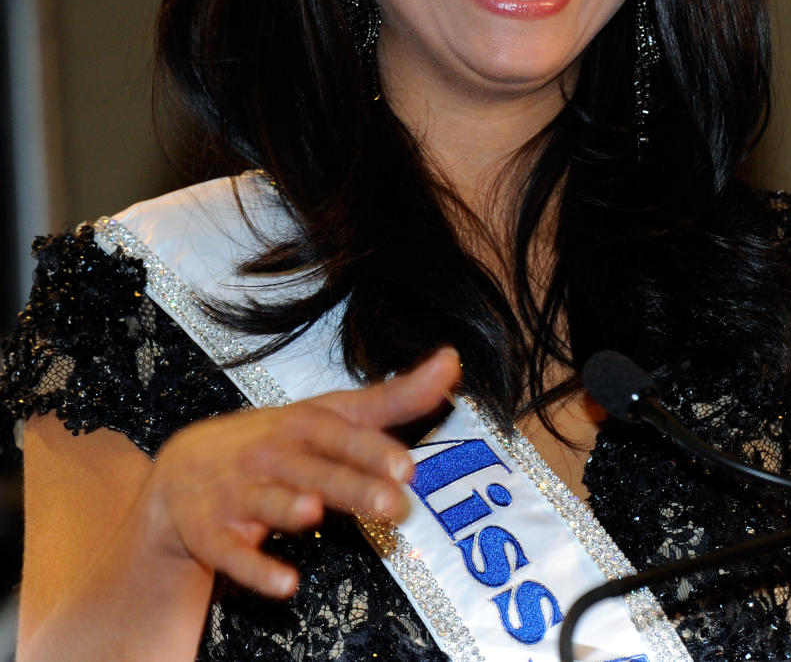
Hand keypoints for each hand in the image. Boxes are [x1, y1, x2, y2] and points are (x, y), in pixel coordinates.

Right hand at [140, 346, 460, 598]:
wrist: (183, 470)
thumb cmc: (276, 441)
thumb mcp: (333, 414)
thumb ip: (395, 396)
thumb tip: (451, 362)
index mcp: (304, 424)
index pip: (340, 430)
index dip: (372, 446)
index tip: (408, 465)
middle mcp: (272, 453)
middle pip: (313, 467)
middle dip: (351, 483)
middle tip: (393, 503)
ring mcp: (239, 491)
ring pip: (267, 500)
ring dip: (288, 506)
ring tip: (313, 512)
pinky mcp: (211, 531)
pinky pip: (230, 552)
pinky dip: (254, 568)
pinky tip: (284, 584)